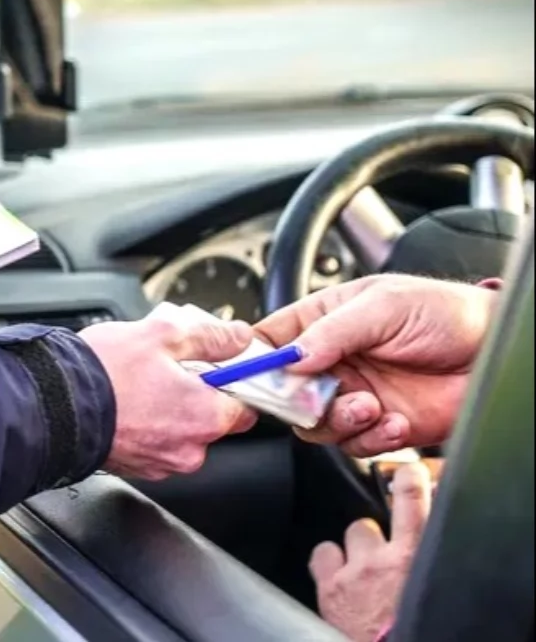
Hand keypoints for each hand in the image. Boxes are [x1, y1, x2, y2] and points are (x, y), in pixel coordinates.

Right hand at [79, 318, 258, 479]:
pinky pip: (153, 443)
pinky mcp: (134, 468)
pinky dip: (146, 425)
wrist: (51, 405)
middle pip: (211, 420)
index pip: (246, 406)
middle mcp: (189, 449)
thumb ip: (211, 337)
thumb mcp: (165, 335)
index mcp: (206, 417)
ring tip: (139, 383)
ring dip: (168, 410)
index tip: (217, 367)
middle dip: (195, 394)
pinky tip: (126, 402)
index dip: (233, 382)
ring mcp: (160, 463)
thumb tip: (239, 338)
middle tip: (169, 367)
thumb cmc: (104, 374)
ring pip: (180, 432)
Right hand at [255, 275, 496, 456]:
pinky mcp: (377, 426)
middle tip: (316, 399)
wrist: (498, 355)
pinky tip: (394, 421)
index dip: (254, 360)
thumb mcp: (385, 305)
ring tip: (370, 406)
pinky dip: (370, 440)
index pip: (270, 341)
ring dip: (338, 421)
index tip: (253, 376)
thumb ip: (332, 330)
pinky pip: (352, 446)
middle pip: (282, 392)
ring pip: (313, 425)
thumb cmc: (450, 314)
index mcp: (325, 321)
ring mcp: (353, 395)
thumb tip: (291, 357)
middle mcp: (333, 361)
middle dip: (296, 402)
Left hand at [311, 462, 432, 641]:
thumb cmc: (420, 624)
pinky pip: (320, 555)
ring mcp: (351, 574)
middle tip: (382, 559)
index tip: (407, 470)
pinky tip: (336, 576)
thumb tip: (437, 534)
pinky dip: (328, 562)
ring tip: (361, 572)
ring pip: (346, 537)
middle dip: (374, 536)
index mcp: (417, 559)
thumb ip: (436, 558)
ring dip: (352, 550)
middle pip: (368, 522)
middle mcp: (382, 562)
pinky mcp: (329, 589)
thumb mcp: (439, 585)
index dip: (409, 479)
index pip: (413, 501)